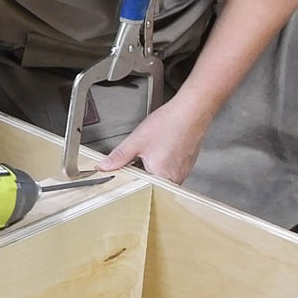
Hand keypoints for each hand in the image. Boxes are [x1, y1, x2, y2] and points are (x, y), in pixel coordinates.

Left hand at [96, 94, 212, 183]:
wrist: (192, 110)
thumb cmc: (171, 124)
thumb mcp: (136, 141)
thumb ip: (119, 156)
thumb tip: (105, 166)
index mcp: (162, 176)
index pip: (138, 187)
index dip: (128, 178)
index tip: (122, 170)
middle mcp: (176, 178)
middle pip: (149, 183)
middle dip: (138, 172)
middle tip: (137, 156)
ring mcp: (183, 171)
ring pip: (159, 175)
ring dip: (150, 166)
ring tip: (151, 149)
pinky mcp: (186, 164)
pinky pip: (168, 168)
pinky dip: (161, 161)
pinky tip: (160, 148)